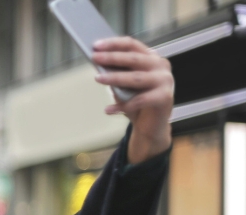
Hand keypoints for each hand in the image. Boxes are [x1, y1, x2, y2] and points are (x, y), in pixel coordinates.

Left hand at [92, 37, 173, 163]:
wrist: (150, 126)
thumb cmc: (134, 101)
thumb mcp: (122, 85)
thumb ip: (115, 73)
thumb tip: (98, 63)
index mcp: (150, 57)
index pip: (131, 45)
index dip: (113, 44)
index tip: (95, 45)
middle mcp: (160, 65)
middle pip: (134, 58)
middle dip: (112, 57)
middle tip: (95, 57)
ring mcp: (165, 80)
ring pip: (136, 78)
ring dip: (115, 77)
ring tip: (98, 78)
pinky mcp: (165, 97)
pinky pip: (140, 100)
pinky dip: (122, 106)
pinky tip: (108, 110)